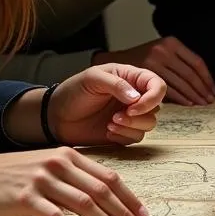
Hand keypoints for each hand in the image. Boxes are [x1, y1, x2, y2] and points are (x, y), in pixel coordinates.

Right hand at [0, 147, 149, 215]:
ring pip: (83, 203)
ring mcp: (42, 179)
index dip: (129, 197)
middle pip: (101, 190)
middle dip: (125, 212)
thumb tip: (108, 199)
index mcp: (69, 156)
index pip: (108, 177)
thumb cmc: (16, 177)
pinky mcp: (26, 198)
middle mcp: (59, 164)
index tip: (143, 214)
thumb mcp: (50, 168)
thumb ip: (76, 178)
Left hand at [48, 63, 165, 146]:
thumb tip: (136, 97)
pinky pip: (136, 137)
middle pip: (156, 107)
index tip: (134, 106)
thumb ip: (116, 84)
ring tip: (111, 123)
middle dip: (140, 115)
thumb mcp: (92, 79)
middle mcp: (134, 96)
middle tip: (118, 116)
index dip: (153, 97)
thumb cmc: (73, 91)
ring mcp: (129, 115)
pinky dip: (124, 136)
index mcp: (131, 77)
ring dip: (132, 126)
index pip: (157, 85)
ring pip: (148, 124)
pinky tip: (108, 130)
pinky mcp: (123, 132)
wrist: (56, 115)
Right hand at [113, 37, 214, 106]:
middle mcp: (163, 50)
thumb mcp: (159, 52)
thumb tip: (203, 80)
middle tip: (210, 100)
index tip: (213, 89)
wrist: (113, 62)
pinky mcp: (145, 73)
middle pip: (190, 74)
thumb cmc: (140, 60)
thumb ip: (177, 61)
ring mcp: (154, 61)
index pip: (197, 62)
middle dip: (202, 89)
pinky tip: (187, 103)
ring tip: (201, 104)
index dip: (207, 78)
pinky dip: (180, 98)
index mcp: (171, 43)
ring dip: (193, 96)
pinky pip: (168, 90)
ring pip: (181, 83)